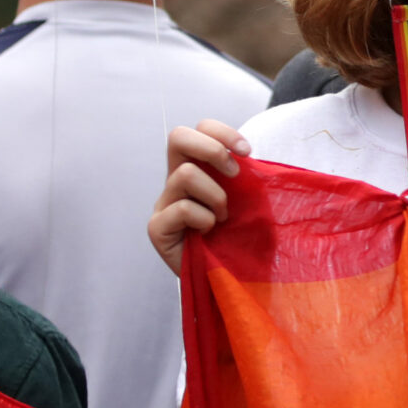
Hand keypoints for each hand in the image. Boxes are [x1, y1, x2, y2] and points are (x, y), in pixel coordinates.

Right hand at [148, 120, 248, 274]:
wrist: (229, 279)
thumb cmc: (241, 238)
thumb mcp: (250, 200)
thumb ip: (245, 175)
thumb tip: (249, 153)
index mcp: (199, 168)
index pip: (200, 129)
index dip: (222, 132)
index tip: (247, 152)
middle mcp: (176, 181)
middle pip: (178, 136)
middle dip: (212, 149)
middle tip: (234, 175)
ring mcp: (164, 204)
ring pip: (185, 174)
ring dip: (216, 195)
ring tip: (223, 217)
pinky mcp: (157, 228)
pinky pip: (182, 208)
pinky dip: (204, 219)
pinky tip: (209, 232)